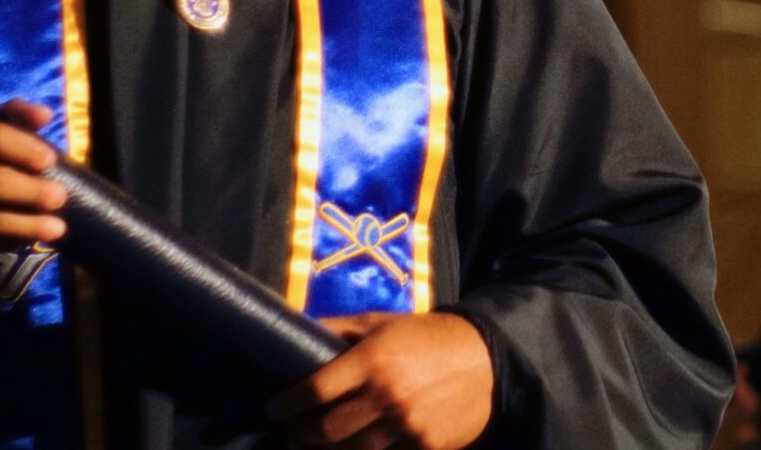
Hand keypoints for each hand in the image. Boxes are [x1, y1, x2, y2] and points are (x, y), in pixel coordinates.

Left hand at [266, 311, 493, 448]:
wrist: (488, 359)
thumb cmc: (429, 337)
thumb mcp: (385, 323)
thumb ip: (341, 328)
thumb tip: (298, 326)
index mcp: (373, 359)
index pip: (315, 389)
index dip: (286, 404)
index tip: (272, 409)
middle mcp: (387, 395)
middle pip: (326, 430)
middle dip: (301, 433)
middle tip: (294, 430)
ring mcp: (406, 426)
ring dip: (330, 449)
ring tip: (321, 442)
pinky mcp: (425, 447)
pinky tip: (361, 444)